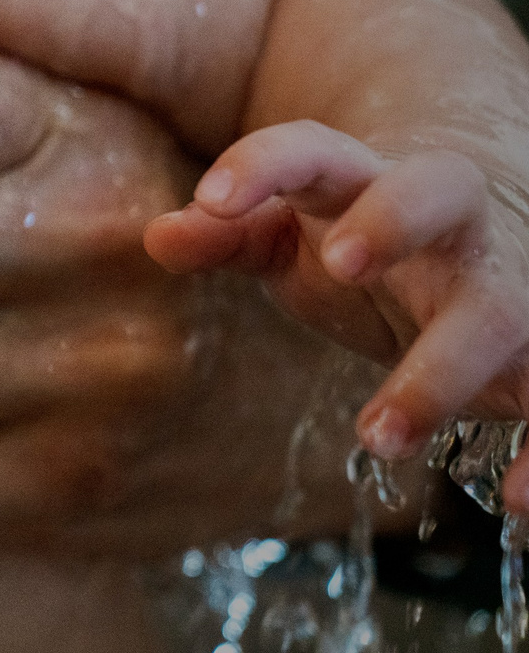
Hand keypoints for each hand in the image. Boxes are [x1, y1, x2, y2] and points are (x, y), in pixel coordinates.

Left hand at [149, 119, 528, 505]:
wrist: (485, 241)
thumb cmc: (361, 237)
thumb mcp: (290, 235)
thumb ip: (227, 234)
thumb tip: (158, 236)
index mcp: (367, 178)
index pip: (314, 149)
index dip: (261, 165)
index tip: (212, 200)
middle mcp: (450, 221)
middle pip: (441, 190)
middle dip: (397, 218)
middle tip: (344, 264)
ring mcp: (509, 281)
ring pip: (498, 311)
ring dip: (444, 375)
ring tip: (376, 439)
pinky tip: (519, 503)